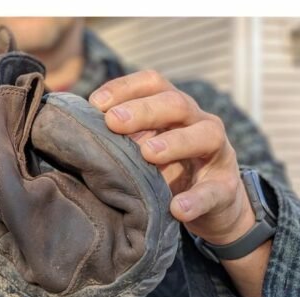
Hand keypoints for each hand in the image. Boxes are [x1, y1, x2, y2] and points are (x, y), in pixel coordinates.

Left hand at [90, 70, 254, 245]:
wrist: (214, 207)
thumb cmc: (168, 172)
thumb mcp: (144, 153)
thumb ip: (121, 141)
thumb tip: (75, 134)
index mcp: (174, 111)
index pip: (153, 84)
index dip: (126, 87)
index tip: (96, 102)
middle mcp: (198, 123)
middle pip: (175, 104)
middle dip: (144, 110)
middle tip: (114, 122)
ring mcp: (217, 154)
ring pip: (204, 136)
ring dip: (175, 142)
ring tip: (149, 153)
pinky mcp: (225, 189)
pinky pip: (213, 192)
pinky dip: (195, 200)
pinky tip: (177, 208)